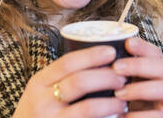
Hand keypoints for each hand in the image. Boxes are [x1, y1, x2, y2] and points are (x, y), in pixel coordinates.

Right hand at [12, 46, 126, 117]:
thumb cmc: (38, 111)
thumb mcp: (41, 90)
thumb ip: (61, 77)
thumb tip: (99, 58)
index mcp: (39, 83)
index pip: (66, 63)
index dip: (91, 55)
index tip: (111, 51)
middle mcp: (42, 101)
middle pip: (79, 82)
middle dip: (105, 77)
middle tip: (123, 76)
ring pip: (87, 108)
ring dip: (110, 102)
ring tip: (123, 100)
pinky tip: (116, 117)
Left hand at [113, 38, 162, 116]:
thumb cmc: (128, 105)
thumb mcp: (124, 85)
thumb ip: (119, 73)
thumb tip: (99, 57)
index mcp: (155, 73)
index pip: (155, 54)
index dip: (143, 46)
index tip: (127, 43)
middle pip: (162, 67)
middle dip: (139, 65)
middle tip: (117, 68)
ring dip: (140, 89)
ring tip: (119, 94)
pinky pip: (160, 116)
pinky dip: (141, 116)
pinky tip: (125, 115)